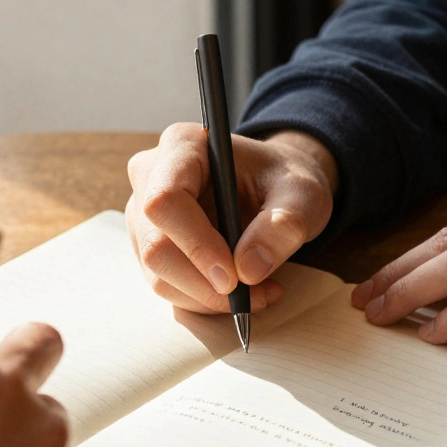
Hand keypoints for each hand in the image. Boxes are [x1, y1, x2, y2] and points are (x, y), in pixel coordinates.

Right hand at [126, 124, 337, 313]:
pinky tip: (242, 292)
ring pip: (158, 275)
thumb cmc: (283, 180)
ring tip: (259, 293)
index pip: (165, 200)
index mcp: (182, 146)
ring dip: (208, 298)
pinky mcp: (149, 245)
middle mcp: (151, 177)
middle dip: (204, 284)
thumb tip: (248, 270)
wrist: (273, 186)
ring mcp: (143, 215)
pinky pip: (167, 286)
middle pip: (155, 246)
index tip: (233, 277)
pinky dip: (204, 300)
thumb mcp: (303, 194)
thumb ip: (285, 225)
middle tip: (253, 296)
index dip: (196, 244)